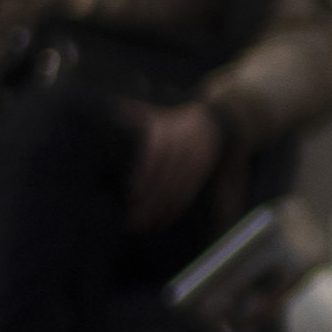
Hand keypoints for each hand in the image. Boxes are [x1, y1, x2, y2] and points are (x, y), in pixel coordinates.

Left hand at [128, 100, 226, 225]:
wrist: (216, 122)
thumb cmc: (178, 120)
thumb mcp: (158, 114)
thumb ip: (136, 113)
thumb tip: (115, 106)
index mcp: (167, 136)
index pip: (153, 161)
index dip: (143, 180)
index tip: (131, 197)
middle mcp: (181, 151)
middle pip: (163, 180)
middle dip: (148, 203)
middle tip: (133, 221)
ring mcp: (194, 163)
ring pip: (175, 190)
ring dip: (160, 210)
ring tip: (145, 225)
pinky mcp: (202, 174)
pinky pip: (189, 193)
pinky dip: (176, 208)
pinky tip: (164, 220)